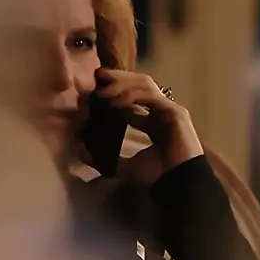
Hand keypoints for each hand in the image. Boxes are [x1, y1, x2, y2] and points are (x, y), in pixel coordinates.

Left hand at [95, 67, 202, 184]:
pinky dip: (133, 95)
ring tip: (105, 89)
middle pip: (140, 85)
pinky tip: (117, 101)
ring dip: (124, 83)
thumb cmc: (156, 176)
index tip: (95, 90)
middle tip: (99, 75)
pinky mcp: (175, 112)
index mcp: (152, 122)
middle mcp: (161, 112)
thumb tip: (83, 153)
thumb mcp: (124, 165)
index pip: (133, 98)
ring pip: (146, 85)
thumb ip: (106, 157)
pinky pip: (152, 96)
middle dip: (119, 78)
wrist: (177, 183)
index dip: (115, 91)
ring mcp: (169, 110)